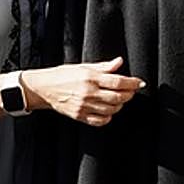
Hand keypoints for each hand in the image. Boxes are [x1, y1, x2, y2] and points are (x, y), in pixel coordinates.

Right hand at [21, 57, 145, 126]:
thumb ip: (103, 66)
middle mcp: (88, 92)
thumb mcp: (83, 67)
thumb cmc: (62, 75)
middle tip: (131, 91)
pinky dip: (108, 117)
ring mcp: (84, 106)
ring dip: (120, 105)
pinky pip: (100, 121)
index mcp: (90, 78)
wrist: (43, 88)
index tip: (140, 82)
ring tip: (120, 99)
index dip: (132, 83)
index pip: (118, 81)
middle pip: (117, 97)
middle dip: (129, 94)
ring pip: (111, 110)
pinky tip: (109, 110)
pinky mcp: (79, 116)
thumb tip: (119, 62)